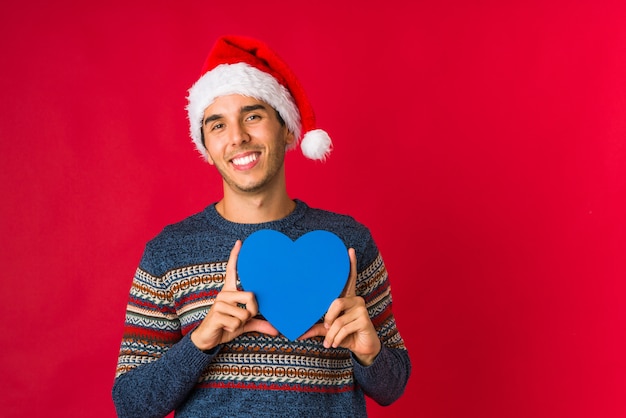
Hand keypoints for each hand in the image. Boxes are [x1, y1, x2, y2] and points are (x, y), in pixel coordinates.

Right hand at [191, 240, 278, 350]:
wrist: (207, 339)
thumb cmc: (226, 327)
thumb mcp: (244, 324)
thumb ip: (259, 324)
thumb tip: (276, 330)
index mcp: (230, 292)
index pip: (231, 270)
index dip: (235, 256)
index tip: (240, 242)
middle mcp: (224, 293)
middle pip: (251, 296)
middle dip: (253, 311)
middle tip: (244, 317)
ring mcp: (219, 302)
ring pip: (244, 313)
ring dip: (241, 323)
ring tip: (231, 323)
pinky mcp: (216, 313)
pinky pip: (236, 322)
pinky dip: (234, 329)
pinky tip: (224, 327)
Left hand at [299, 248, 381, 364]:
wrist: (363, 349)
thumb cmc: (346, 336)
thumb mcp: (329, 331)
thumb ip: (316, 329)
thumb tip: (298, 334)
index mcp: (348, 299)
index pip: (350, 279)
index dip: (350, 265)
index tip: (350, 250)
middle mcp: (356, 300)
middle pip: (335, 303)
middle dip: (328, 319)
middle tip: (326, 329)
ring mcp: (361, 308)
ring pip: (337, 320)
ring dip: (331, 334)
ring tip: (330, 342)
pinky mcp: (365, 319)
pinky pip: (343, 327)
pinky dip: (336, 338)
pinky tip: (336, 343)